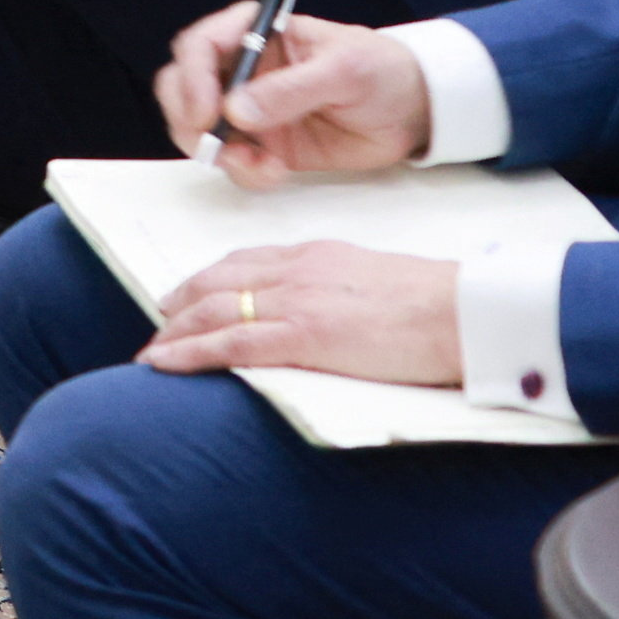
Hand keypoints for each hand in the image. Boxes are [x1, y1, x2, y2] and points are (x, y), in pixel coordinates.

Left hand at [144, 240, 463, 388]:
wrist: (468, 311)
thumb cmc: (440, 305)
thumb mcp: (378, 282)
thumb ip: (342, 290)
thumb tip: (330, 313)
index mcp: (317, 255)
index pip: (245, 262)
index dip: (208, 281)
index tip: (186, 296)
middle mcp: (296, 271)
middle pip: (218, 283)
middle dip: (180, 306)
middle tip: (158, 325)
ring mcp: (297, 302)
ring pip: (214, 311)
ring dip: (174, 333)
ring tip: (150, 353)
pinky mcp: (304, 335)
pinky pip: (231, 344)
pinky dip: (190, 353)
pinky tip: (164, 364)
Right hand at [160, 1, 433, 184]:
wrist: (416, 111)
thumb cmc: (382, 70)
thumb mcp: (344, 70)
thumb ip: (290, 89)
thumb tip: (236, 111)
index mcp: (255, 33)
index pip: (199, 46)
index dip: (192, 78)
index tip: (207, 113)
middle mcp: (241, 69)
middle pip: (181, 87)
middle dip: (189, 120)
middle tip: (215, 146)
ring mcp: (249, 110)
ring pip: (198, 128)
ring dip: (216, 152)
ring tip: (259, 166)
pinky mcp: (264, 145)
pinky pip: (232, 161)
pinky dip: (242, 172)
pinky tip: (274, 173)